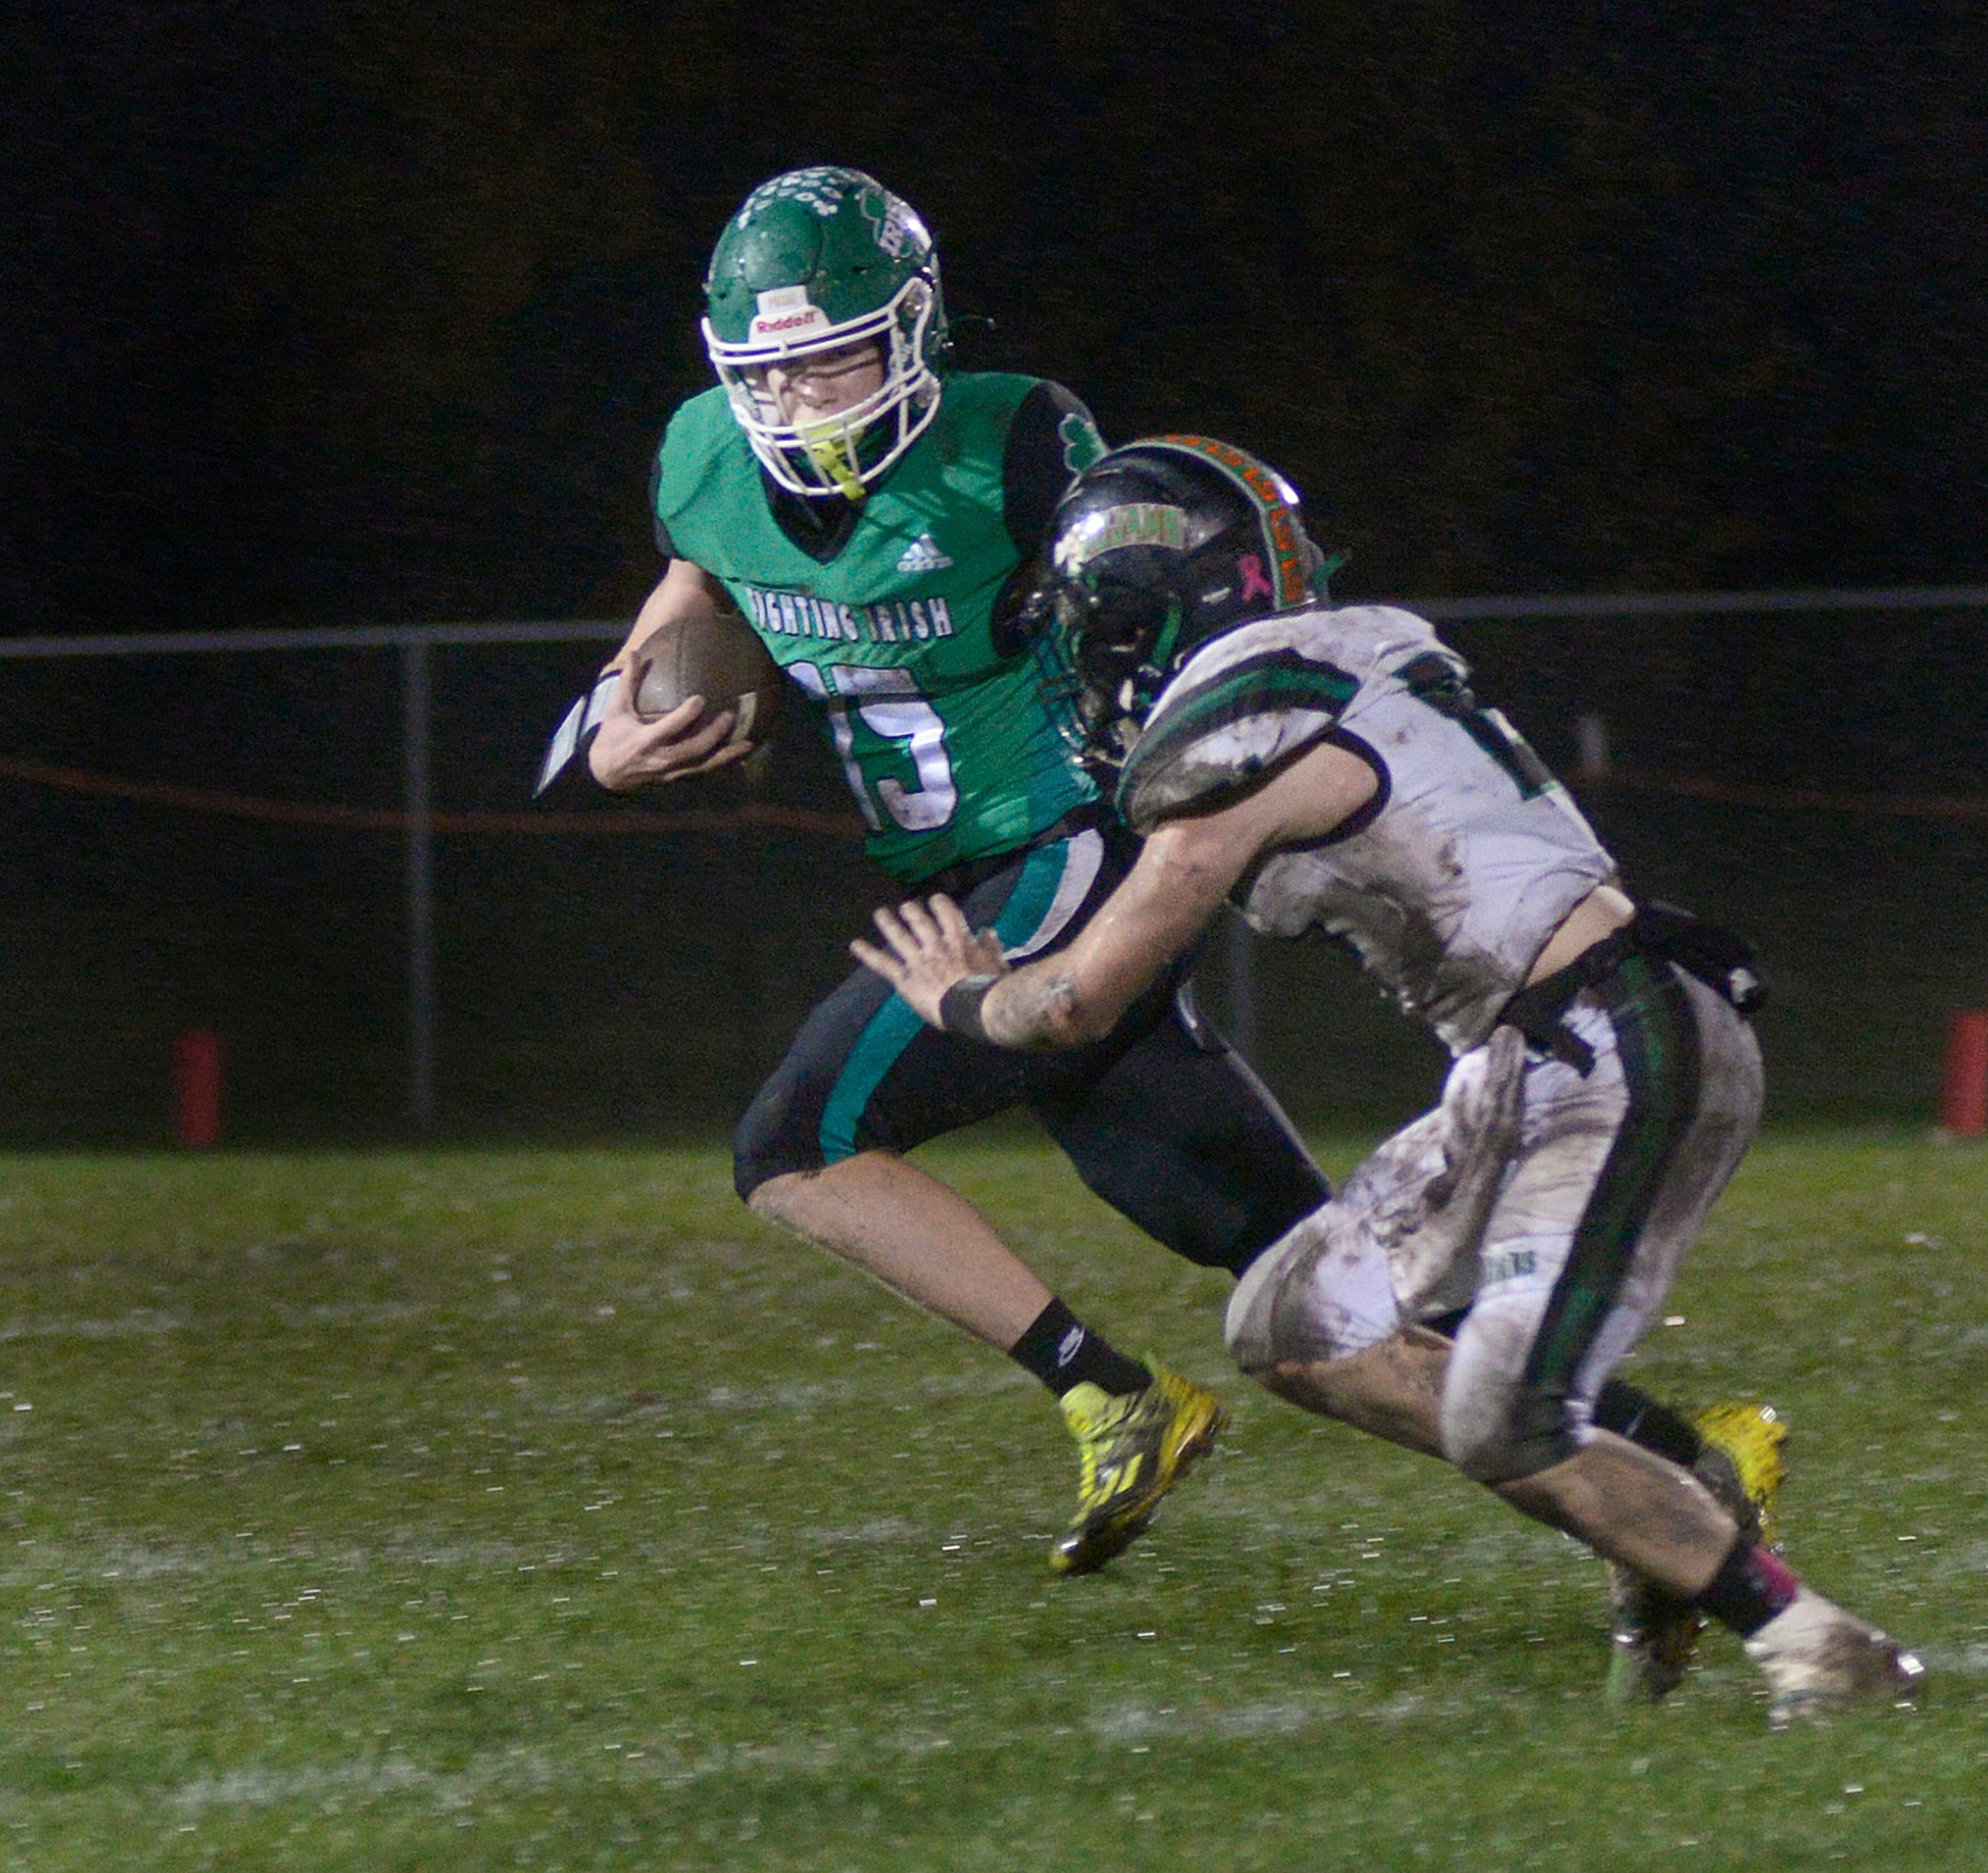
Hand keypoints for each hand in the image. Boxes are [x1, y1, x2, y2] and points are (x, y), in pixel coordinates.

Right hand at [586, 667, 753, 790]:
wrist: (607, 773)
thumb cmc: (613, 735)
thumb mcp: (615, 709)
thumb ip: (627, 682)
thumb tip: (636, 653)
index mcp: (645, 740)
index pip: (669, 728)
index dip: (685, 715)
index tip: (700, 699)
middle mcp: (660, 758)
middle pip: (693, 749)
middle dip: (713, 734)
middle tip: (730, 716)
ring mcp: (671, 771)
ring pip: (703, 765)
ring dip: (727, 755)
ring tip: (749, 744)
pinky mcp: (677, 778)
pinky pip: (703, 772)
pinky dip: (723, 765)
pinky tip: (741, 756)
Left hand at [851, 894, 1008, 1027]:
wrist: (975, 1006)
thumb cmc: (990, 986)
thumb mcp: (997, 962)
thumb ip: (991, 945)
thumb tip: (988, 931)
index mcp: (959, 938)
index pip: (947, 912)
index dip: (939, 904)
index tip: (935, 900)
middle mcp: (935, 944)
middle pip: (920, 920)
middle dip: (911, 910)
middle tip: (906, 906)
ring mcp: (918, 960)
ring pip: (899, 936)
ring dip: (888, 923)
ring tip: (880, 913)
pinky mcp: (905, 978)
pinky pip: (884, 963)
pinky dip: (868, 954)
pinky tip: (855, 944)